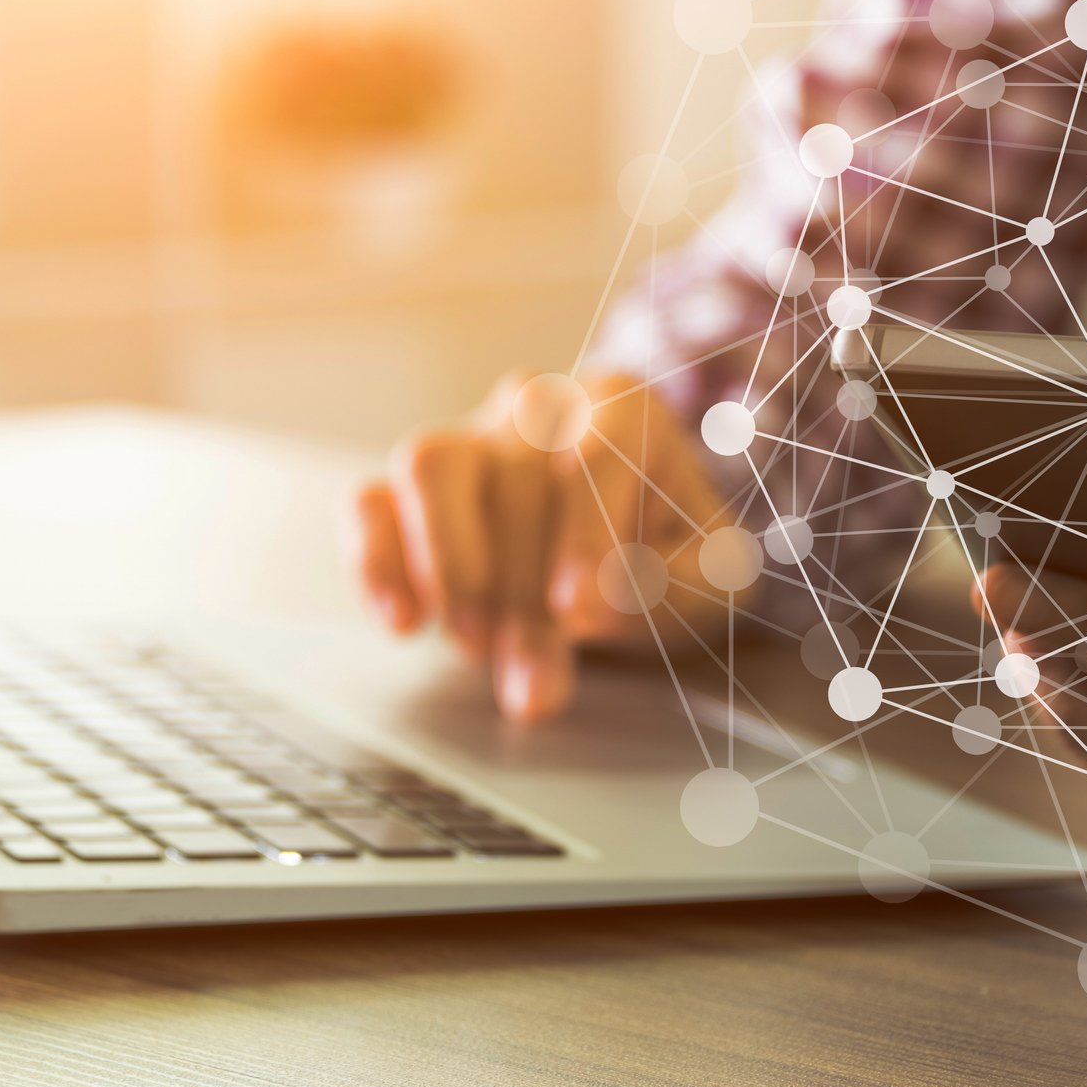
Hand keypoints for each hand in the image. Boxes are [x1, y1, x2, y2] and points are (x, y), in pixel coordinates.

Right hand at [350, 372, 728, 725]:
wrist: (625, 573)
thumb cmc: (670, 562)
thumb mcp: (714, 580)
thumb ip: (678, 586)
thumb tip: (597, 603)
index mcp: (623, 410)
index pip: (598, 450)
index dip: (587, 532)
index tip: (582, 610)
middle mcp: (537, 408)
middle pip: (517, 476)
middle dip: (525, 592)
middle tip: (540, 677)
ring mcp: (468, 442)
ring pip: (432, 465)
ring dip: (452, 564)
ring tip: (477, 644)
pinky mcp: (407, 492)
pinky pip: (372, 504)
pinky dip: (378, 562)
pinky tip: (403, 623)